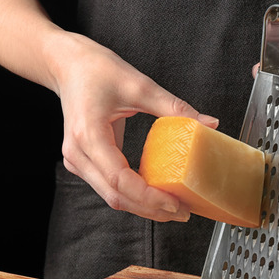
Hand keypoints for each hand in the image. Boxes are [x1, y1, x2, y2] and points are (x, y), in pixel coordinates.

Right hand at [53, 34, 218, 221]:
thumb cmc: (96, 70)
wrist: (68, 66)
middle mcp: (78, 154)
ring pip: (112, 197)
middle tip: (183, 212)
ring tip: (174, 207)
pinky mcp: (83, 163)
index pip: (120, 180)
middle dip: (150, 209)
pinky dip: (133, 195)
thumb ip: (175, 108)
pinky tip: (156, 194)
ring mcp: (77, 161)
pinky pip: (109, 187)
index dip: (148, 197)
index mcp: (88, 135)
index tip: (175, 203)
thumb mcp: (139, 85)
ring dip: (143, 206)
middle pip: (115, 197)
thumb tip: (210, 124)